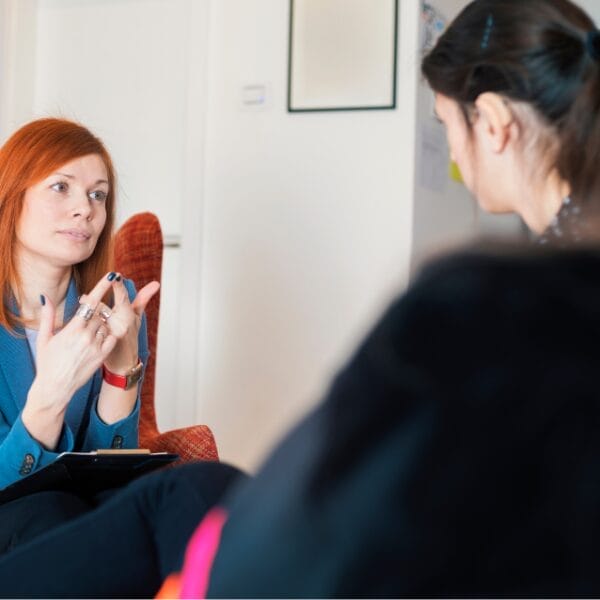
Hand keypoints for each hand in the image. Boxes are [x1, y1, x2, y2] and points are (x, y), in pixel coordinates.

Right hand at [26, 274, 119, 415]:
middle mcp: (86, 336)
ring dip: (101, 325)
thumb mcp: (44, 338)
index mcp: (72, 329)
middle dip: (95, 314)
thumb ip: (48, 316)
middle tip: (86, 321)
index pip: (91, 303)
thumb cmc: (47, 362)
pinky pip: (111, 338)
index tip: (111, 276)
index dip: (102, 288)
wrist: (55, 387)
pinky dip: (107, 336)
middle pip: (100, 314)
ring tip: (87, 336)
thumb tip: (45, 297)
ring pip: (107, 325)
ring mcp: (96, 347)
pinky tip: (97, 340)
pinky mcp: (102, 356)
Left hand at [79, 274, 159, 374]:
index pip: (122, 296)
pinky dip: (83, 325)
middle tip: (85, 298)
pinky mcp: (100, 344)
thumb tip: (156, 283)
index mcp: (129, 316)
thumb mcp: (137, 318)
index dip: (117, 285)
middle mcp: (121, 325)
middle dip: (91, 301)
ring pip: (92, 316)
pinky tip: (82, 325)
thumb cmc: (130, 337)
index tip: (113, 275)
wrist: (123, 363)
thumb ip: (143, 299)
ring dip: (85, 312)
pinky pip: (88, 330)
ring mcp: (111, 335)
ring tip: (84, 312)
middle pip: (100, 305)